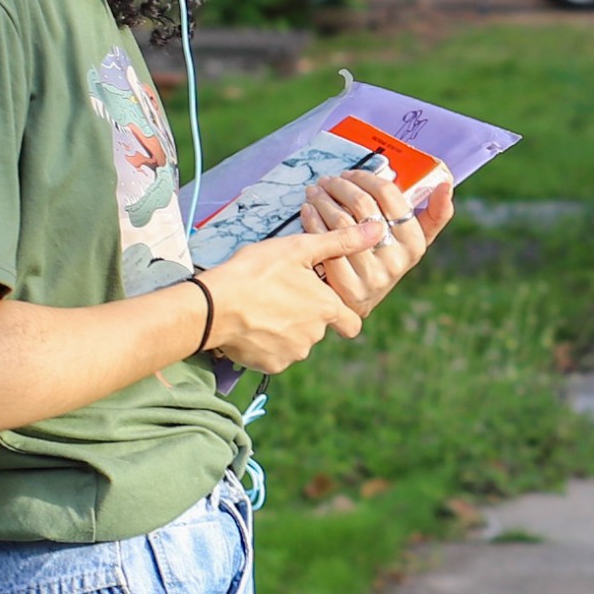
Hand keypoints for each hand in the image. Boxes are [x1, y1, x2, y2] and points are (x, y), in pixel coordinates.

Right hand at [196, 222, 382, 374]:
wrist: (213, 305)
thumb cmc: (255, 272)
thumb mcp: (299, 248)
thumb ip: (341, 241)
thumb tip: (379, 229)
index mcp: (326, 309)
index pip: (352, 323)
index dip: (342, 313)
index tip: (325, 302)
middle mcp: (314, 336)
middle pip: (318, 329)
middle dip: (306, 315)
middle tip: (282, 295)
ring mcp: (291, 353)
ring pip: (296, 342)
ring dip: (285, 328)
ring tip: (263, 306)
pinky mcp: (269, 365)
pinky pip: (274, 355)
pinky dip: (266, 342)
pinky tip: (252, 323)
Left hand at [305, 161, 449, 320]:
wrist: (360, 302)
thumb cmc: (386, 258)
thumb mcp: (414, 240)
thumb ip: (434, 213)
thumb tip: (446, 184)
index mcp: (415, 242)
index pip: (389, 195)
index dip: (366, 178)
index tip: (350, 173)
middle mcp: (396, 260)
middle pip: (363, 206)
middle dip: (341, 186)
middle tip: (328, 180)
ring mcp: (371, 276)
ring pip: (341, 222)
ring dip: (324, 200)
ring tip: (315, 191)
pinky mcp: (346, 287)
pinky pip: (325, 244)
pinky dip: (312, 221)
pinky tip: (308, 210)